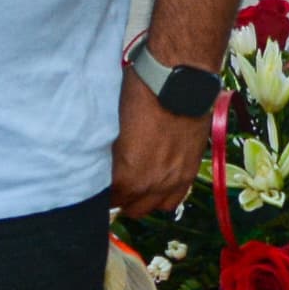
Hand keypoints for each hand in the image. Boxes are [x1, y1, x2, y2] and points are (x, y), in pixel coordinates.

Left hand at [112, 70, 205, 222]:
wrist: (179, 82)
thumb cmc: (139, 97)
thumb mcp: (112, 127)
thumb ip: (109, 155)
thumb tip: (104, 163)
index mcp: (127, 177)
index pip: (108, 199)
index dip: (102, 190)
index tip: (98, 179)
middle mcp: (151, 186)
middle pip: (130, 207)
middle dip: (121, 197)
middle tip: (115, 180)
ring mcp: (174, 181)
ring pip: (153, 206)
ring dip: (143, 198)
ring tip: (137, 182)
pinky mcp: (190, 171)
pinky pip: (175, 198)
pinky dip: (164, 194)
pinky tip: (157, 179)